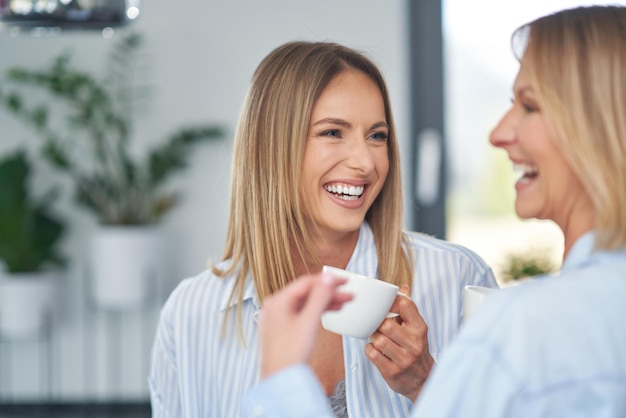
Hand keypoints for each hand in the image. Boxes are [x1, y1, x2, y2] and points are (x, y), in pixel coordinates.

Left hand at [258, 272, 352, 378]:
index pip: (306, 282)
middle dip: (329, 292)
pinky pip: (301, 314)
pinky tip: (329, 313)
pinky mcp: (283, 329)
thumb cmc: (290, 355)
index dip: (327, 280)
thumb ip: (319, 297)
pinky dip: (316, 312)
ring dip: (325, 302)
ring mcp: (278, 318)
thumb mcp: (309, 321)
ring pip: (305, 303)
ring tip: (344, 303)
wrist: (281, 380)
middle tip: (348, 294)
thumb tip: (327, 278)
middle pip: (306, 293)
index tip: (344, 280)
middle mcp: (275, 307)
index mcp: (278, 301)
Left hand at [364, 285, 434, 401]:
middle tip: (377, 326)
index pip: (405, 305)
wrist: (423, 380)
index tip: (384, 305)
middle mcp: (414, 343)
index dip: (391, 301)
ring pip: (378, 339)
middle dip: (378, 324)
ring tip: (377, 338)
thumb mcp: (416, 328)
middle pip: (387, 324)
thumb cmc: (415, 349)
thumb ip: (407, 309)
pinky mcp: (392, 371)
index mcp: (420, 328)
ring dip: (373, 337)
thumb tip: (403, 287)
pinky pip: (373, 354)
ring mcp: (404, 359)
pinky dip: (370, 349)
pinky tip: (375, 350)